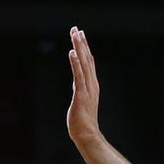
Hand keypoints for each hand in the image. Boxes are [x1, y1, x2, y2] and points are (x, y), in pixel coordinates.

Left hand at [66, 26, 102, 146]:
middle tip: (76, 29)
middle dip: (81, 43)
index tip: (80, 35)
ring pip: (83, 64)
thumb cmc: (82, 121)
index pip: (88, 62)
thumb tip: (77, 84)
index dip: (84, 48)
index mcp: (92, 84)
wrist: (86, 134)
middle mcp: (91, 83)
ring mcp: (87, 88)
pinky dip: (75, 63)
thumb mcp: (81, 100)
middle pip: (87, 59)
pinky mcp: (80, 94)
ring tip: (75, 35)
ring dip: (79, 48)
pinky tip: (72, 53)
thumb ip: (80, 90)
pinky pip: (78, 76)